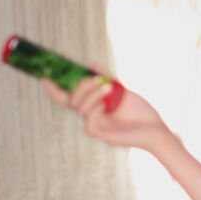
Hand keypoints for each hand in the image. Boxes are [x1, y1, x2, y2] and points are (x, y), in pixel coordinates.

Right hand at [43, 74, 172, 153]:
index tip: (45, 76)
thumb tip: (91, 64)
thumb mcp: (121, 91)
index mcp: (93, 107)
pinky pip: (89, 119)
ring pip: (80, 108)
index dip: (54, 89)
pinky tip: (108, 103)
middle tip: (95, 77)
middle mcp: (90, 117)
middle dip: (81, 86)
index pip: (67, 98)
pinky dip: (97, 107)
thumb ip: (105, 78)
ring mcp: (93, 126)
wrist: (155, 128)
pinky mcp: (99, 134)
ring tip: (108, 87)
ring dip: (92, 93)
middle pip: (71, 101)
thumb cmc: (140, 111)